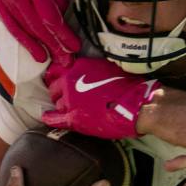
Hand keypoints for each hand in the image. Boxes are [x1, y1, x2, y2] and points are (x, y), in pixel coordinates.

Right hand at [0, 0, 80, 64]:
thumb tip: (61, 17)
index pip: (49, 17)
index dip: (62, 35)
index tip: (75, 47)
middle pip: (36, 26)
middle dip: (54, 45)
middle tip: (68, 60)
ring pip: (23, 28)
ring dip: (39, 47)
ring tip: (55, 61)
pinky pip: (11, 25)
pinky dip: (24, 40)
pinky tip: (37, 53)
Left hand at [42, 56, 156, 139]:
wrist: (138, 106)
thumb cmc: (130, 86)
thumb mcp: (108, 68)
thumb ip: (92, 70)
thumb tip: (87, 74)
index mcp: (79, 67)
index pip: (57, 69)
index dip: (58, 76)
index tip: (59, 80)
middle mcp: (70, 81)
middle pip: (54, 87)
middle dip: (57, 91)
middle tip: (63, 95)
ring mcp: (70, 101)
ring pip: (57, 103)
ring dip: (61, 105)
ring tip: (67, 108)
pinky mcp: (74, 119)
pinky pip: (55, 119)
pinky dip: (50, 118)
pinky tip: (47, 117)